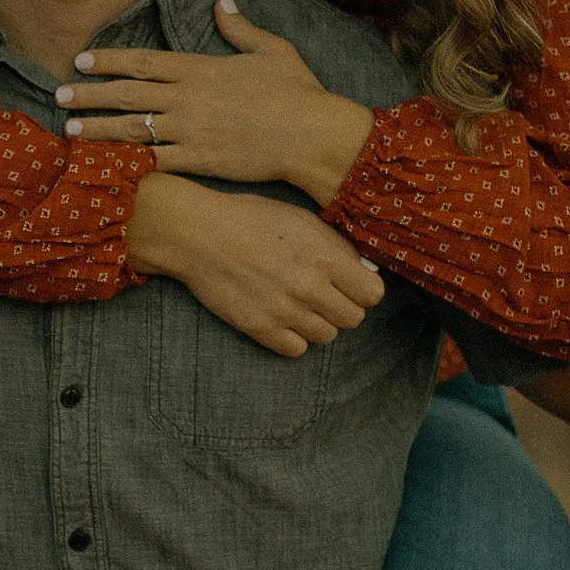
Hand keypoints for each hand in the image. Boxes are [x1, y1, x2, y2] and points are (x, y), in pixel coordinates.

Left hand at [56, 0, 375, 203]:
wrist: (312, 135)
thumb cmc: (297, 91)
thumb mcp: (271, 49)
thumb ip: (239, 27)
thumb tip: (222, 2)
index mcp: (199, 68)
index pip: (141, 62)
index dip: (108, 61)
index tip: (81, 61)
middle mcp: (186, 98)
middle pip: (126, 94)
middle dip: (88, 94)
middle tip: (57, 95)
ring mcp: (188, 131)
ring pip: (130, 128)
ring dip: (96, 127)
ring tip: (69, 127)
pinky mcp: (197, 161)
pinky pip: (152, 162)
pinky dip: (125, 162)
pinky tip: (103, 163)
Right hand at [127, 175, 383, 358]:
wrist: (197, 233)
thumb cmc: (250, 219)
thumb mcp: (301, 219)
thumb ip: (337, 246)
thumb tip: (365, 272)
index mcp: (324, 255)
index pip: (372, 294)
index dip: (364, 290)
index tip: (350, 284)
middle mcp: (308, 286)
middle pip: (353, 319)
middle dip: (343, 307)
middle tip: (323, 294)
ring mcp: (284, 310)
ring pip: (327, 336)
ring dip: (318, 322)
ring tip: (298, 304)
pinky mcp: (259, 328)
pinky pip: (297, 349)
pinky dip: (293, 338)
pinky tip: (282, 317)